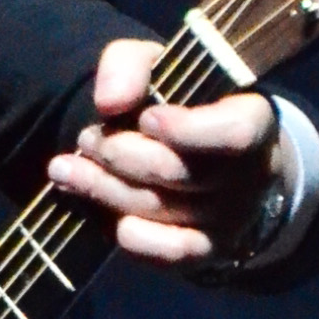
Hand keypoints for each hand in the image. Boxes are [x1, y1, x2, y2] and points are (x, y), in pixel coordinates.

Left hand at [49, 36, 280, 267]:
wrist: (204, 156)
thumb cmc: (179, 104)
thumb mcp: (155, 67)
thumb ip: (128, 66)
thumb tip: (110, 102)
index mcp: (252, 119)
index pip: (235, 132)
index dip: (187, 129)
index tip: (146, 118)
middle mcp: (250, 173)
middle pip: (180, 173)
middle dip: (121, 154)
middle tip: (87, 138)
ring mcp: (231, 217)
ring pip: (162, 209)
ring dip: (104, 188)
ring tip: (66, 167)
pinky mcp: (207, 249)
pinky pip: (170, 253)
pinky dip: (131, 236)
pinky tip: (96, 210)